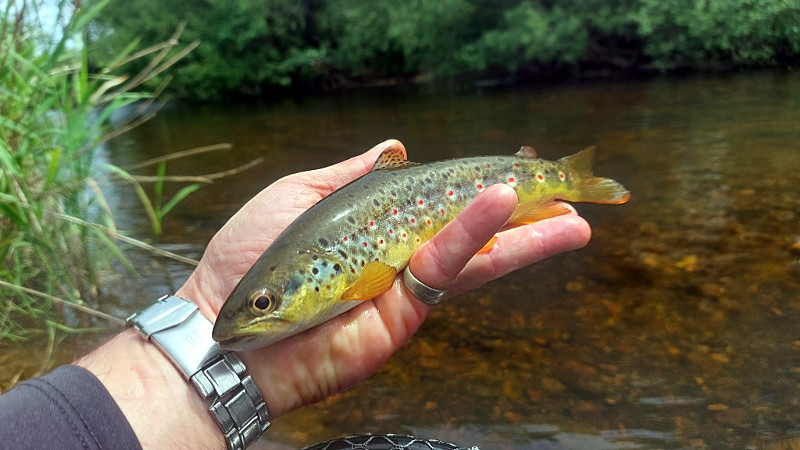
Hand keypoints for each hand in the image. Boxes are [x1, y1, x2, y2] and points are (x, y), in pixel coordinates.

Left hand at [177, 139, 590, 416]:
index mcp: (380, 225)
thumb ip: (351, 173)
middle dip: (526, 214)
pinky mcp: (408, 310)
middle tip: (573, 197)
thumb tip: (394, 146)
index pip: (443, 201)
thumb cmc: (254, 257)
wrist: (231, 326)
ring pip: (479, 252)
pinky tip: (509, 204)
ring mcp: (409, 285)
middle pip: (475, 229)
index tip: (521, 166)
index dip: (483, 187)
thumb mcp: (301, 194)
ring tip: (577, 214)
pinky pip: (450, 264)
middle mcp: (402, 255)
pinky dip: (479, 232)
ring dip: (530, 232)